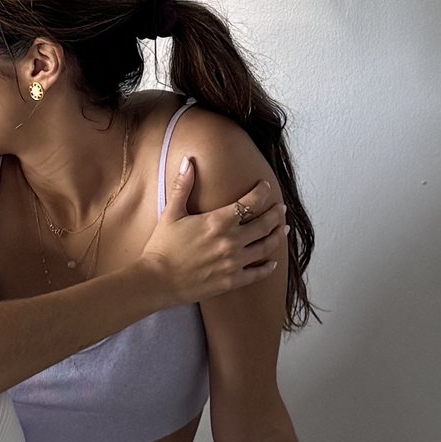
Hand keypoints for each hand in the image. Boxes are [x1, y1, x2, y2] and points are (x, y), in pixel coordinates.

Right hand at [140, 155, 285, 306]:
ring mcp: (233, 262)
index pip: (250, 202)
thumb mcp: (172, 213)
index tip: (266, 187)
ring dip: (278, 236)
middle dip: (276, 214)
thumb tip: (188, 160)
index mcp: (219, 221)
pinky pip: (257, 273)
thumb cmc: (162, 246)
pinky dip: (267, 267)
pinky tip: (272, 262)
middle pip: (264, 224)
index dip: (262, 192)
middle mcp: (231, 241)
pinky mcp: (231, 281)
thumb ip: (183, 185)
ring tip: (283, 229)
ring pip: (266, 247)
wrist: (157, 280)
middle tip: (281, 208)